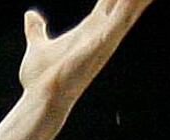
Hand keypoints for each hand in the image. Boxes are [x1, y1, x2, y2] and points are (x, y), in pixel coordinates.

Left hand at [19, 0, 157, 112]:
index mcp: (90, 30)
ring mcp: (103, 40)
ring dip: (137, 1)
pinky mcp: (101, 46)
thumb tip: (31, 16)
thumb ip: (36, 30)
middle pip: (126, 5)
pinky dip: (129, 7)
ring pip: (128, 11)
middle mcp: (101, 34)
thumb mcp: (38, 46)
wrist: (40, 100)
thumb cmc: (41, 80)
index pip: (111, 2)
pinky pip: (119, 22)